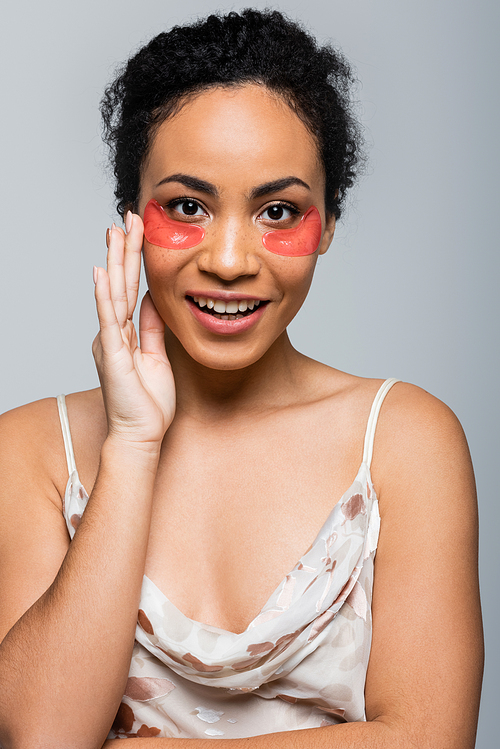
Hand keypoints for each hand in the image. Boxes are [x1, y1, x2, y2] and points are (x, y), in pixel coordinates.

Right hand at [93, 213, 175, 446]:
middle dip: (124, 249)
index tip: (138, 231)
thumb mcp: (157, 356)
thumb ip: (153, 328)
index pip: (131, 288)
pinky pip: (109, 320)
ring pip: (113, 293)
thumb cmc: (149, 402)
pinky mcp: (112, 354)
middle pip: (120, 283)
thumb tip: (153, 300)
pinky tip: (102, 273)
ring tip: (115, 231)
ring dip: (115, 261)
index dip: (134, 259)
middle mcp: (114, 332)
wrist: (142, 434)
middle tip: (127, 217)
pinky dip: (105, 296)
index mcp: (126, 332)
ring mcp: (111, 341)